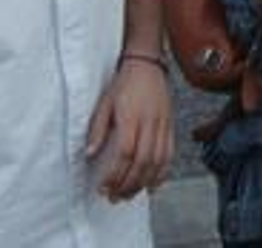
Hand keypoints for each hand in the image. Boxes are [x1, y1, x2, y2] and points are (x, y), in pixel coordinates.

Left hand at [86, 58, 174, 201]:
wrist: (147, 64)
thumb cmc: (123, 83)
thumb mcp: (104, 103)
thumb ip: (98, 129)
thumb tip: (90, 153)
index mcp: (132, 117)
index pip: (125, 152)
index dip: (114, 174)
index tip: (103, 187)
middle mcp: (150, 123)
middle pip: (142, 161)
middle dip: (128, 184)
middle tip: (114, 197)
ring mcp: (163, 125)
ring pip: (158, 161)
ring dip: (143, 182)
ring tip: (129, 195)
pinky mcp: (170, 126)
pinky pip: (170, 154)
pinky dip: (163, 173)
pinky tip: (153, 185)